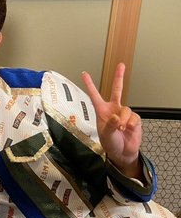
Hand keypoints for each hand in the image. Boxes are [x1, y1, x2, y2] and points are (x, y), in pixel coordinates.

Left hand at [81, 63, 142, 178]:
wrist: (122, 152)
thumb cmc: (110, 143)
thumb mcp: (105, 134)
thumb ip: (110, 125)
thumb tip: (116, 116)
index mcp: (102, 111)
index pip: (94, 95)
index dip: (89, 84)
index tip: (83, 73)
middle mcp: (113, 109)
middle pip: (117, 90)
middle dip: (119, 77)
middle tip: (121, 65)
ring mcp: (124, 113)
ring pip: (126, 110)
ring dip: (124, 121)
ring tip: (121, 130)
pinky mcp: (134, 119)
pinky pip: (134, 117)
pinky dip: (131, 124)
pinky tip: (128, 130)